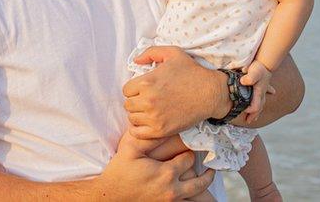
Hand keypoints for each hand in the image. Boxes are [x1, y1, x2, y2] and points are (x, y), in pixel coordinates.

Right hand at [96, 130, 213, 200]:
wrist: (110, 196)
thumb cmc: (119, 171)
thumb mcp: (130, 149)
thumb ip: (149, 137)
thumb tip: (164, 125)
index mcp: (166, 173)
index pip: (189, 158)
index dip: (191, 151)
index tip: (193, 145)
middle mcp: (171, 189)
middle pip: (199, 180)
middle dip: (205, 170)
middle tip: (209, 162)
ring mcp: (170, 201)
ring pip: (196, 194)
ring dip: (204, 184)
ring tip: (210, 174)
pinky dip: (193, 197)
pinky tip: (194, 188)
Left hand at [123, 46, 228, 138]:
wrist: (210, 93)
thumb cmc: (192, 72)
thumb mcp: (173, 53)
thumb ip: (151, 52)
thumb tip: (135, 60)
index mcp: (146, 82)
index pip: (126, 90)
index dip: (135, 89)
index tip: (144, 89)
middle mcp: (147, 100)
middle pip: (128, 105)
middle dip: (136, 101)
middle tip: (148, 100)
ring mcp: (154, 117)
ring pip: (132, 118)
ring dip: (139, 114)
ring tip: (150, 110)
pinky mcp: (161, 130)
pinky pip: (137, 133)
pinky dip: (139, 129)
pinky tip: (149, 122)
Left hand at [240, 60, 275, 123]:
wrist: (266, 61)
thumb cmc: (259, 67)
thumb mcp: (254, 72)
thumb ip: (250, 78)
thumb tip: (243, 82)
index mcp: (259, 93)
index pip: (255, 107)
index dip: (249, 110)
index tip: (243, 110)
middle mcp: (261, 93)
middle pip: (259, 107)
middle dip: (253, 115)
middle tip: (248, 121)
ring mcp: (263, 90)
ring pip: (261, 103)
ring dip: (257, 110)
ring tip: (254, 117)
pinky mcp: (262, 86)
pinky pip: (262, 96)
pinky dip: (261, 100)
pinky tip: (264, 100)